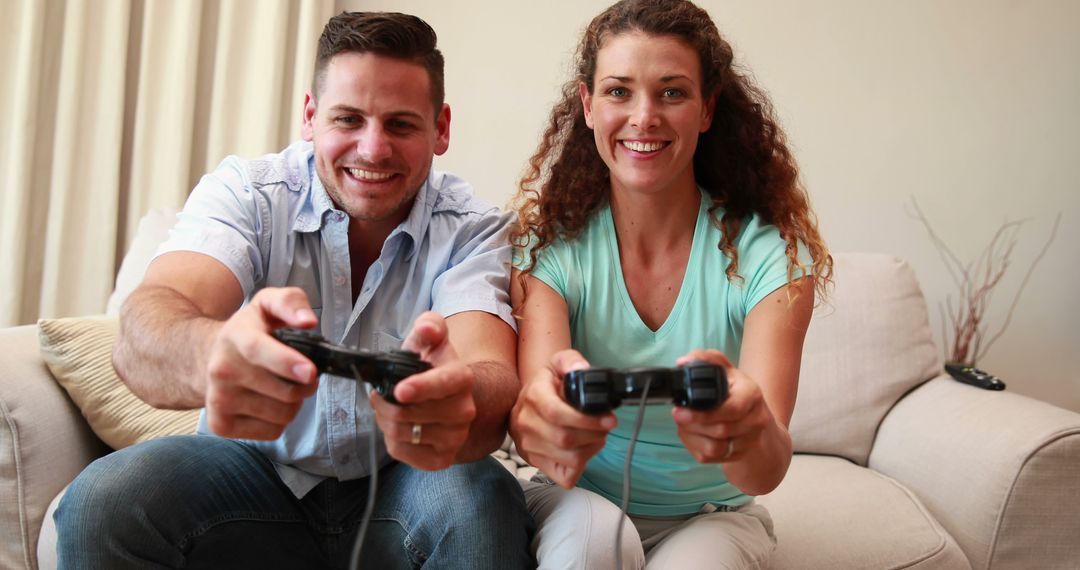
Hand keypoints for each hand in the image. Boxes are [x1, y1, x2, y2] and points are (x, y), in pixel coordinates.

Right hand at [204, 287, 319, 439]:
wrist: (209, 359)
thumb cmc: (249, 332)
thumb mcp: (268, 304)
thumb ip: (292, 303)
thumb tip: (308, 321)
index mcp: (235, 336)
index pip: (258, 351)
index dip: (287, 363)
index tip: (310, 372)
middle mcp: (221, 370)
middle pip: (284, 391)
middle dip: (306, 385)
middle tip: (304, 374)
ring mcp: (219, 400)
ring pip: (282, 414)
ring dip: (294, 403)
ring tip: (284, 386)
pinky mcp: (220, 425)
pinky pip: (272, 431)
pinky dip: (280, 420)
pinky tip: (269, 402)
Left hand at [370, 311, 476, 470]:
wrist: (448, 400)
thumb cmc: (433, 367)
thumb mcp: (431, 339)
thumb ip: (430, 326)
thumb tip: (426, 328)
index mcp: (462, 378)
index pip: (444, 383)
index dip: (421, 387)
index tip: (400, 390)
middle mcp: (464, 411)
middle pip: (411, 413)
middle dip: (385, 403)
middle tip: (381, 394)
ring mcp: (455, 438)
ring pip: (403, 433)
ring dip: (385, 420)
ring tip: (389, 408)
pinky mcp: (443, 459)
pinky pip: (403, 452)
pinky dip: (391, 440)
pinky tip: (398, 428)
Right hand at [509, 349, 615, 487]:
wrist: (527, 401)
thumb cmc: (548, 384)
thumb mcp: (558, 363)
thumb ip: (571, 361)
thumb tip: (583, 369)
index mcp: (533, 396)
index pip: (557, 413)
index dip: (587, 420)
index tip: (609, 420)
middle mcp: (525, 423)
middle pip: (565, 439)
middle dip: (595, 435)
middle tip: (605, 427)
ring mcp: (528, 445)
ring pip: (569, 458)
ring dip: (591, 449)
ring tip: (596, 436)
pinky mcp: (533, 462)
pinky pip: (564, 475)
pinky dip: (581, 466)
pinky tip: (583, 450)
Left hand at [671, 349, 773, 463]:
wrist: (755, 416)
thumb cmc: (735, 389)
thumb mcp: (724, 368)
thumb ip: (704, 358)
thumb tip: (683, 362)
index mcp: (752, 394)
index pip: (732, 409)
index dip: (704, 414)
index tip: (679, 411)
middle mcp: (755, 419)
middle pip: (720, 430)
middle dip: (692, 424)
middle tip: (678, 415)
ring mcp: (748, 441)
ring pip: (714, 448)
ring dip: (692, 436)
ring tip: (686, 424)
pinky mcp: (737, 455)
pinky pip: (710, 458)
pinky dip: (694, 446)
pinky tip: (693, 434)